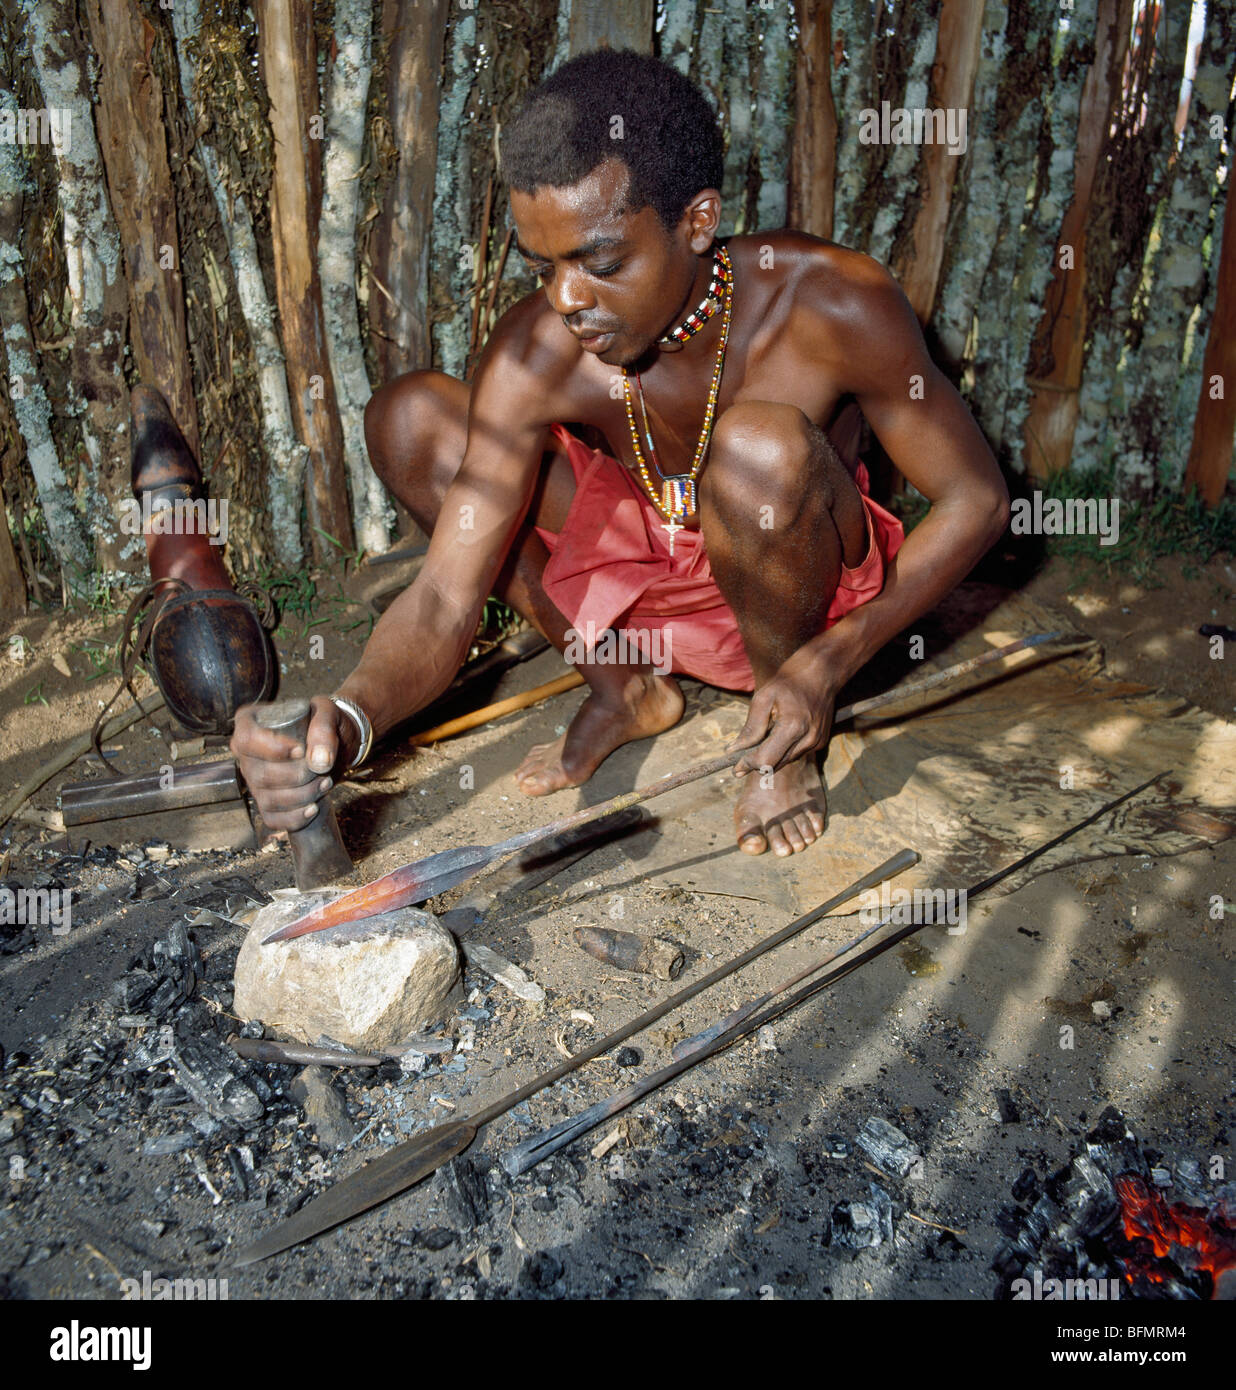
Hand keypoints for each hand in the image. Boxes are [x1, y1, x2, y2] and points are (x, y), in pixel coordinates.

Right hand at [230, 695, 358, 830]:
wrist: (335, 744)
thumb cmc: (324, 724)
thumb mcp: (329, 714)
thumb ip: (324, 730)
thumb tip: (319, 762)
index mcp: (250, 723)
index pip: (247, 740)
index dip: (273, 749)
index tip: (301, 751)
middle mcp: (246, 754)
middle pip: (260, 775)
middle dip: (296, 777)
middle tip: (323, 769)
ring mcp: (254, 780)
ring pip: (267, 799)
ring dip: (301, 796)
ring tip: (325, 783)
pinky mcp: (267, 801)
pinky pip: (272, 818)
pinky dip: (294, 818)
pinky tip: (313, 808)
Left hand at [728, 660, 837, 775]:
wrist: (822, 672)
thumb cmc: (790, 681)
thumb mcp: (763, 698)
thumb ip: (751, 728)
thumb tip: (734, 750)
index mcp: (793, 727)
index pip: (766, 760)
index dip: (747, 765)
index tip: (734, 769)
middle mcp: (808, 739)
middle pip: (775, 765)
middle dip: (756, 764)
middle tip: (739, 760)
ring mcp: (816, 742)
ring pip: (785, 761)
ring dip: (770, 756)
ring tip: (761, 740)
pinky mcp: (820, 742)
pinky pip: (795, 754)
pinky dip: (783, 750)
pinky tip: (779, 734)